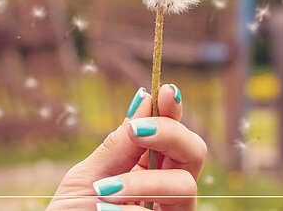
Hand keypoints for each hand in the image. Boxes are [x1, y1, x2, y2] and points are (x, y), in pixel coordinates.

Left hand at [47, 84, 207, 210]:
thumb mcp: (88, 177)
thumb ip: (118, 145)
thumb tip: (146, 96)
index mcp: (148, 170)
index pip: (171, 134)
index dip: (173, 111)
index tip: (167, 91)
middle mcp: (166, 192)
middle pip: (195, 152)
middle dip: (170, 134)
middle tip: (136, 130)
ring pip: (185, 186)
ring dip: (144, 183)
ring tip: (104, 191)